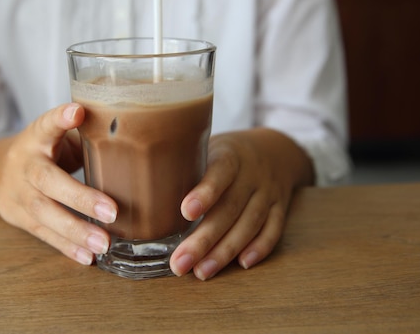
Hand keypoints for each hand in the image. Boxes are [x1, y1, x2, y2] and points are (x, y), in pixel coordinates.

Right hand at [0, 103, 117, 265]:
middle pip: (48, 180)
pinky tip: (87, 256)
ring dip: (76, 231)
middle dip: (80, 198)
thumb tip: (134, 137)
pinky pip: (42, 234)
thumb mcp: (57, 136)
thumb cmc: (43, 152)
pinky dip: (66, 247)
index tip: (77, 112)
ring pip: (44, 213)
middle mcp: (24, 164)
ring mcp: (17, 193)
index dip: (60, 119)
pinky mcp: (18, 217)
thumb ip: (86, 136)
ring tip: (104, 243)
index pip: (46, 124)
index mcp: (35, 137)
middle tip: (112, 211)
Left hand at [169, 128, 312, 279]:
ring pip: (250, 224)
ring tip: (202, 272)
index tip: (185, 212)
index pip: (220, 172)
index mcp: (231, 155)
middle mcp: (252, 174)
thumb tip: (138, 187)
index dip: (205, 192)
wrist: (274, 149)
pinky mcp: (281, 207)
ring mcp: (268, 192)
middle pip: (230, 208)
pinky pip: (273, 229)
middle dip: (204, 239)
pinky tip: (241, 264)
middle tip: (180, 263)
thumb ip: (183, 163)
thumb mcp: (207, 147)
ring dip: (226, 251)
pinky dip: (260, 248)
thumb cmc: (226, 153)